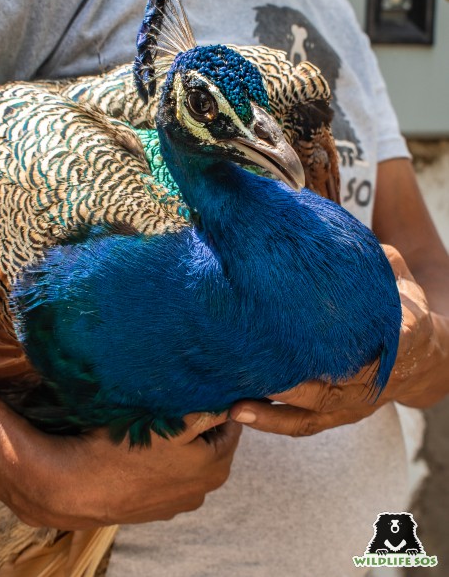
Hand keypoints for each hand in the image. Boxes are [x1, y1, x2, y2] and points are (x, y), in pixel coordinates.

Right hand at [0, 356, 240, 528]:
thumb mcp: (170, 422)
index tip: (203, 380)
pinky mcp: (156, 507)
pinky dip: (164, 458)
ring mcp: (179, 501)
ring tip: (159, 415)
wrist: (74, 487)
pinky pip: (170, 473)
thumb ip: (206, 410)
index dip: (218, 399)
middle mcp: (203, 489)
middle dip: (200, 416)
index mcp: (215, 467)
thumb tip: (233, 393)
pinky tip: (144, 444)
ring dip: (182, 438)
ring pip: (191, 456)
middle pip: (212, 440)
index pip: (230, 421)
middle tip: (179, 392)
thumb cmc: (123, 445)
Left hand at [229, 245, 448, 436]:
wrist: (426, 359)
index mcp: (401, 340)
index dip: (361, 343)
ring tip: (235, 406)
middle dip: (294, 383)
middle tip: (255, 370)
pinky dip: (272, 422)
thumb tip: (336, 236)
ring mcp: (356, 402)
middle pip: (335, 387)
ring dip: (273, 414)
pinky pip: (305, 424)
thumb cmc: (402, 307)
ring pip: (313, 413)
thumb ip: (375, 261)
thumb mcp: (398, 277)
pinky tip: (238, 412)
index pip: (387, 343)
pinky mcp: (338, 414)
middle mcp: (376, 379)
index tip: (335, 335)